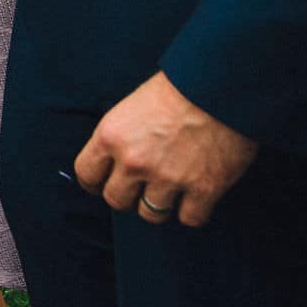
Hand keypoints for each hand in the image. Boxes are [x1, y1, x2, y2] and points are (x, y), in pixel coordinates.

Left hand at [74, 71, 258, 227]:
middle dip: (127, 196)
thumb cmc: (177, 89)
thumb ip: (119, 138)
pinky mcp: (203, 189)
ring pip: (151, 214)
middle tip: (140, 188)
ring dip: (159, 205)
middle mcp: (134, 161)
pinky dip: (193, 211)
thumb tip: (115, 163)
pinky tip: (196, 198)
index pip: (86, 174)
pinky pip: (189, 219)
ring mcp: (168, 178)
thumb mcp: (131, 108)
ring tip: (170, 192)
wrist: (220, 87)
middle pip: (116, 200)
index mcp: (111, 136)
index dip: (94, 182)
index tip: (103, 183)